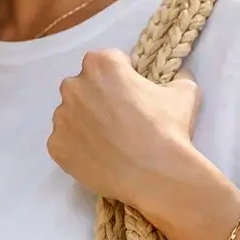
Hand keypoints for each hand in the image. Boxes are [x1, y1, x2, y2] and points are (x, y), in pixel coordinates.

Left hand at [47, 49, 202, 213]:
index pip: (109, 63)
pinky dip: (78, 149)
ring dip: (86, 124)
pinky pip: (65, 143)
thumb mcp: (184, 92)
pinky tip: (100, 158)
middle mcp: (74, 86)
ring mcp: (61, 118)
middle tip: (121, 122)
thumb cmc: (168, 129)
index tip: (135, 98)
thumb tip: (178, 75)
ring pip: (71, 116)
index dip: (124, 79)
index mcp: (101, 64)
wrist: (156, 176)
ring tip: (110, 144)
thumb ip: (176, 77)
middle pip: (84, 88)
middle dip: (99, 100)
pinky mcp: (56, 147)